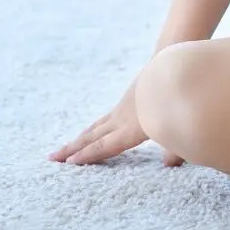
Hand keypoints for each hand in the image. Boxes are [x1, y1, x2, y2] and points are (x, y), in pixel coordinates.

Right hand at [49, 76, 182, 166]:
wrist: (172, 65)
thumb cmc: (176, 97)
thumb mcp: (176, 125)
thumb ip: (173, 148)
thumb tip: (169, 164)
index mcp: (132, 128)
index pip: (105, 145)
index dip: (88, 155)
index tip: (69, 163)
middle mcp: (122, 119)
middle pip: (92, 136)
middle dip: (72, 148)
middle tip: (52, 158)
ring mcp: (123, 108)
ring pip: (96, 126)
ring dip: (80, 138)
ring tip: (66, 148)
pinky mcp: (128, 98)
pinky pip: (106, 118)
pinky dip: (95, 127)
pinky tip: (95, 130)